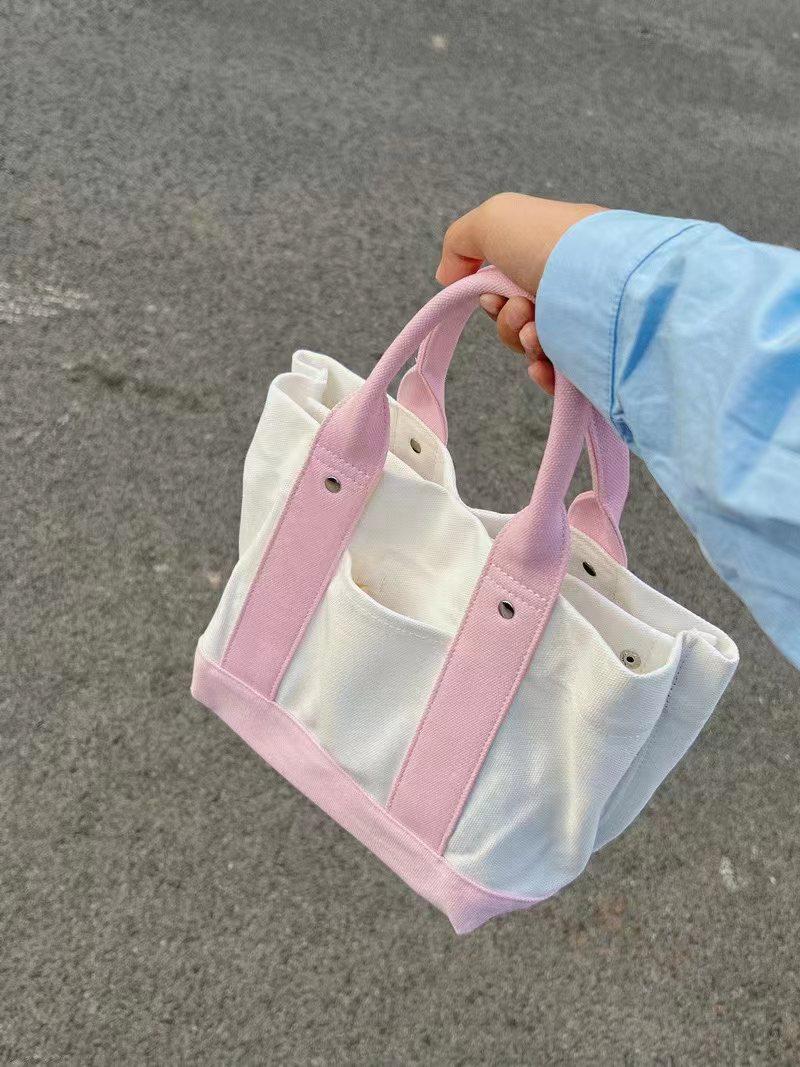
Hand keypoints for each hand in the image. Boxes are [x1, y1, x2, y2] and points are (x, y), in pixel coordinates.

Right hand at [436, 193, 604, 393]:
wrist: (605, 283)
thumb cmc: (551, 244)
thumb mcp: (494, 220)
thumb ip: (459, 242)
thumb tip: (446, 276)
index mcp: (552, 257)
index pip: (508, 287)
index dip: (491, 296)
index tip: (492, 295)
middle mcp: (570, 290)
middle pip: (516, 322)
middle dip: (508, 322)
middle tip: (523, 309)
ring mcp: (584, 326)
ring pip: (532, 349)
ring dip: (522, 342)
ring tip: (539, 333)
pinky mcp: (595, 361)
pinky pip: (556, 377)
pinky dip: (543, 373)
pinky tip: (548, 365)